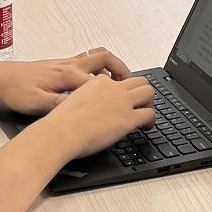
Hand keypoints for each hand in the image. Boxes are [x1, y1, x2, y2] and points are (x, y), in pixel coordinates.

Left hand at [0, 47, 133, 113]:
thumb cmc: (18, 91)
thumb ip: (61, 104)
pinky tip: (94, 81)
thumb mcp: (38, 103)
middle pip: (105, 58)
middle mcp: (70, 65)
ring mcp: (66, 62)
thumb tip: (82, 106)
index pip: (102, 79)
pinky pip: (86, 60)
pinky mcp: (60, 64)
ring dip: (110, 65)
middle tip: (130, 84)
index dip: (118, 89)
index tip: (129, 100)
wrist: (1, 78)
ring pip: (97, 56)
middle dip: (121, 69)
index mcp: (69, 75)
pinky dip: (97, 66)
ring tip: (117, 81)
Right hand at [30, 74, 156, 158]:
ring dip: (149, 102)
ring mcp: (122, 102)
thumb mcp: (72, 100)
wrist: (61, 133)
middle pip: (139, 80)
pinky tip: (146, 127)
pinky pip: (149, 114)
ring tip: (145, 114)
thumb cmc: (61, 123)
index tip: (122, 98)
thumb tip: (90, 107)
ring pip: (148, 92)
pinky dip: (151, 120)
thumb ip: (85, 98)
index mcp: (98, 82)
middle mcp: (113, 88)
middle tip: (140, 104)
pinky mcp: (128, 118)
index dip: (123, 89)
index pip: (118, 79)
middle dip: (141, 91)